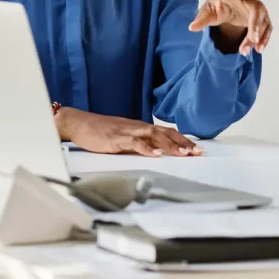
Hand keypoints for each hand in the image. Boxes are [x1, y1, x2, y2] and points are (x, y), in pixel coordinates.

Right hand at [55, 108, 202, 156]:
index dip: (182, 140)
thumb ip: (140, 143)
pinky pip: (134, 142)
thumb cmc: (101, 132)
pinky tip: (156, 155)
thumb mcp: (125, 138)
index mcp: (142, 127)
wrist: (80, 123)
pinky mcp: (117, 138)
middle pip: (166, 133)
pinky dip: (146, 148)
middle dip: (183, 143)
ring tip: (184, 153)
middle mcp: (139, 127)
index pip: (167, 132)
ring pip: (154, 136)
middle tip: (198, 152)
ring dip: (170, 145)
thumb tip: (156, 152)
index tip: (196, 149)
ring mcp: (128, 131)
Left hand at [189, 0, 271, 55]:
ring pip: (262, 21)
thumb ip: (202, 19)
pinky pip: (267, 29)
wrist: (228, 8)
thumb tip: (192, 27)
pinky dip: (264, 39)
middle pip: (256, 9)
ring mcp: (258, 9)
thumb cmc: (218, 6)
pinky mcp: (262, 19)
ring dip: (257, 36)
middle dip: (255, 24)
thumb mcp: (208, 12)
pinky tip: (258, 49)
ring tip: (246, 50)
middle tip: (252, 39)